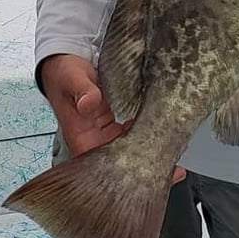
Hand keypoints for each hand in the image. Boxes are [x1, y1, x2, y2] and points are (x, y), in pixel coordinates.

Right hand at [39, 54, 185, 182]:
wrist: (67, 63)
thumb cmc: (64, 74)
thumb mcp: (72, 78)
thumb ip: (82, 90)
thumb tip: (90, 104)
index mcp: (81, 136)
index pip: (98, 166)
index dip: (120, 174)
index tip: (142, 174)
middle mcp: (95, 139)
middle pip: (120, 163)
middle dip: (144, 166)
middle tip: (170, 168)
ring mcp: (107, 133)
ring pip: (130, 150)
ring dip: (150, 151)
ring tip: (174, 152)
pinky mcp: (116, 124)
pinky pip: (133, 134)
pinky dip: (148, 134)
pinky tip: (165, 133)